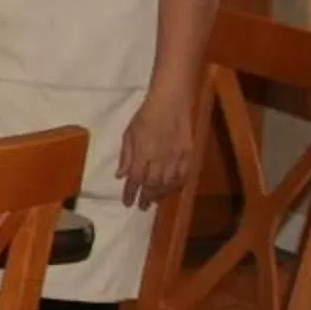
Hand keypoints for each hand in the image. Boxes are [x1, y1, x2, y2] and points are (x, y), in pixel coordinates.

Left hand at [117, 86, 198, 207]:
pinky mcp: (189, 154)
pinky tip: (171, 189)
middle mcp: (159, 158)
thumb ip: (126, 156)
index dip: (130, 193)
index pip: (135, 179)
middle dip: (146, 197)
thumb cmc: (146, 115)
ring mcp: (176, 157)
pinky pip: (184, 175)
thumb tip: (120, 175)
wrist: (171, 102)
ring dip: (160, 194)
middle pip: (152, 184)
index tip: (127, 203)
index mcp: (142, 152)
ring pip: (168, 183)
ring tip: (154, 200)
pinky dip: (177, 185)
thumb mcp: (129, 133)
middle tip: (142, 207)